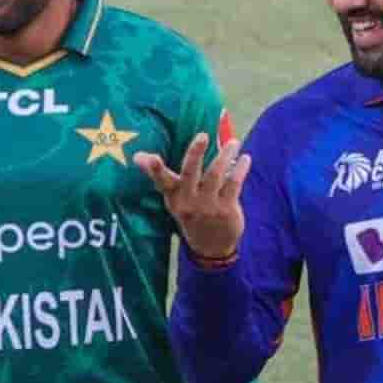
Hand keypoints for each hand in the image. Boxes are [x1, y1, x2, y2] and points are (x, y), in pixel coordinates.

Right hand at [134, 133, 251, 258]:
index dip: (155, 170)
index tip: (150, 157)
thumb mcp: (173, 199)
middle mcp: (189, 201)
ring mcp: (208, 206)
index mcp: (174, 197)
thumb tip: (138, 156)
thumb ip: (161, 176)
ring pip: (215, 174)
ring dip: (225, 156)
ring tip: (233, 143)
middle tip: (202, 136)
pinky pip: (234, 184)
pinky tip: (245, 159)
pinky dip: (240, 169)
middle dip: (195, 154)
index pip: (162, 181)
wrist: (210, 247)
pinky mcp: (226, 209)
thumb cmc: (191, 213)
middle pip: (190, 173)